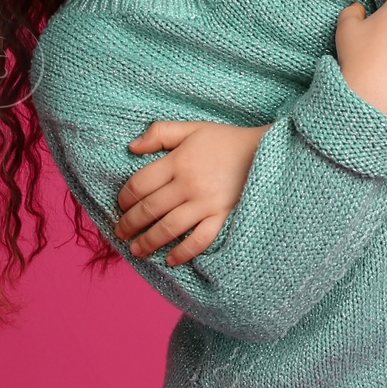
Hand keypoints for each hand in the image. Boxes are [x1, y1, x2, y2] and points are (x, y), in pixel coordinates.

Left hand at [116, 120, 269, 263]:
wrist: (266, 151)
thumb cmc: (226, 140)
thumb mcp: (192, 128)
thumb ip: (160, 133)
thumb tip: (132, 147)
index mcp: (178, 161)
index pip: (140, 184)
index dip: (125, 198)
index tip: (120, 206)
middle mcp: (189, 184)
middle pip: (150, 208)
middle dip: (130, 224)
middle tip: (119, 233)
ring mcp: (206, 203)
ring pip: (169, 227)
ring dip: (148, 241)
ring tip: (136, 250)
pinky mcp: (222, 217)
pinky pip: (200, 240)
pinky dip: (184, 252)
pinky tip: (170, 259)